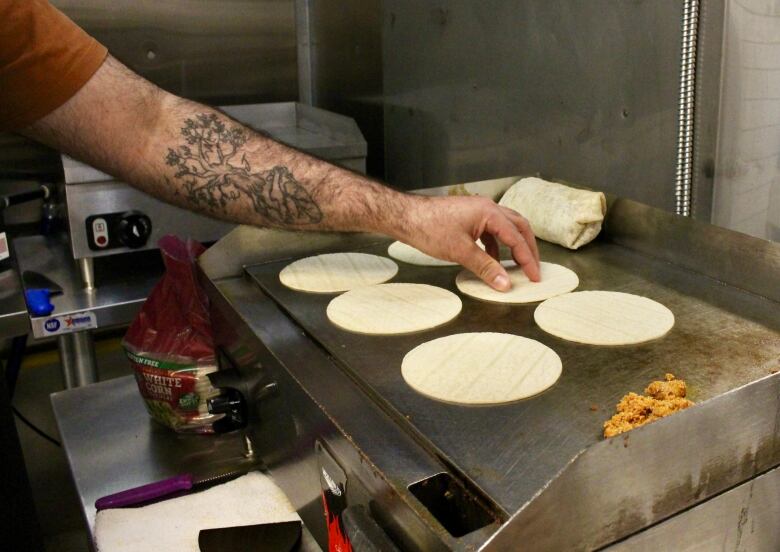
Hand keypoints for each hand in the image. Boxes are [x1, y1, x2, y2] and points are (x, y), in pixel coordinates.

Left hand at [400, 195, 540, 290]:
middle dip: (528, 249)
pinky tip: (492, 260)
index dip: (528, 259)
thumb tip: (504, 284)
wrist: (406, 217)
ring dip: (513, 246)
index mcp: (489, 212)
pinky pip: (490, 231)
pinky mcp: (468, 218)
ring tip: (516, 266)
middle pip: (518, 227)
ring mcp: (477, 211)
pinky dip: (496, 245)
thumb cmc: (430, 228)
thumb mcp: (460, 252)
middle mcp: (487, 208)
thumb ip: (485, 268)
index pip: (517, 238)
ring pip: (505, 228)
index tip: (534, 276)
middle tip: (533, 269)